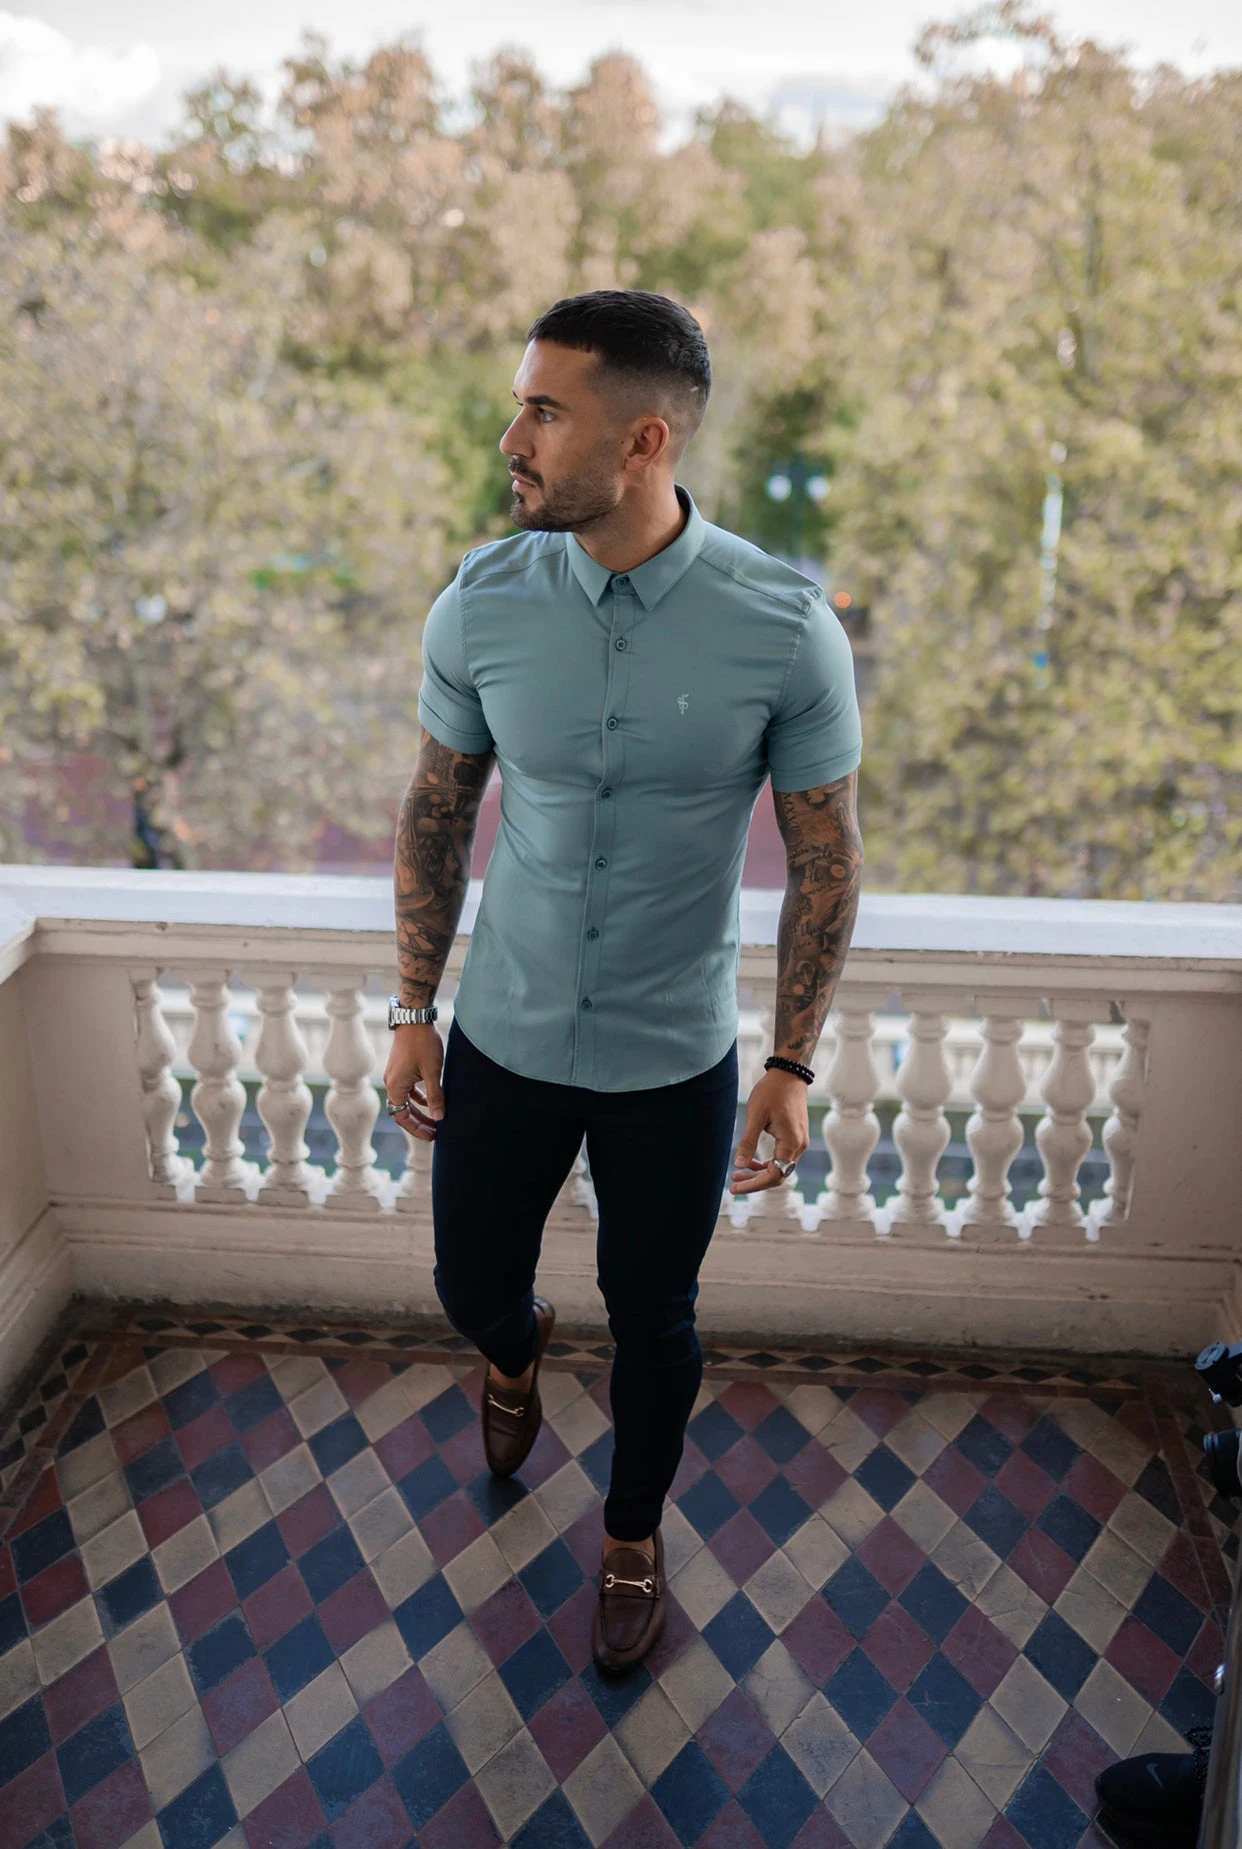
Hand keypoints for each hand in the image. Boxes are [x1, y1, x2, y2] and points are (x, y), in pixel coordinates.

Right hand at [383, 1022, 444, 1141]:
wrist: (414, 1018)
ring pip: (406, 1101)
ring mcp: (395, 1075)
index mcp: (396, 1086)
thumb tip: (439, 1118)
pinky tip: (431, 1102)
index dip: (416, 1129)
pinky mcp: (401, 1069)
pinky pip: (408, 1090)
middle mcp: (392, 1083)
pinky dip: (418, 1098)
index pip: (402, 1117)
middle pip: (403, 1111)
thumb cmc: (423, 1043)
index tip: (431, 1135)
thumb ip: (435, 1096)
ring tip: (436, 1120)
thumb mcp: (433, 1072)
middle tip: (436, 1132)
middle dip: (419, 1123)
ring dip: (419, 1111)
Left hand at [731, 1069, 809, 1193]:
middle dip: (755, 1181)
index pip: (773, 1175)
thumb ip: (748, 1142)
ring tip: (739, 1173)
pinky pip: (783, 1157)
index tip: (735, 1187)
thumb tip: (738, 1164)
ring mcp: (800, 1141)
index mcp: (790, 1142)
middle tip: (734, 1182)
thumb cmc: (772, 1091)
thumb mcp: (756, 1116)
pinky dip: (768, 1162)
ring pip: (780, 1167)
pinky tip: (751, 1161)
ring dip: (760, 1173)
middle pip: (778, 1175)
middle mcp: (799, 1145)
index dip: (754, 1184)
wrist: (789, 1073)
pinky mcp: (796, 1136)